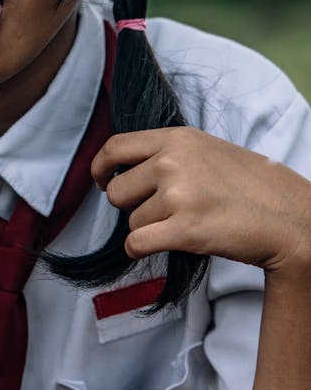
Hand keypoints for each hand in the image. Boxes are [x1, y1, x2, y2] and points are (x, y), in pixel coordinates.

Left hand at [91, 127, 310, 275]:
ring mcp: (178, 195)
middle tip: (160, 212)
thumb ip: (167, 153)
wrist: (288, 217)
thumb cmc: (248, 186)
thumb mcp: (206, 149)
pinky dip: (140, 250)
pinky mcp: (185, 230)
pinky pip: (135, 244)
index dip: (100, 168)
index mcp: (176, 139)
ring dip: (148, 230)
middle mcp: (172, 162)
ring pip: (130, 222)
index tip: (101, 182)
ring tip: (182, 225)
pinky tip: (158, 247)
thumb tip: (122, 168)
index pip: (114, 147)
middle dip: (131, 207)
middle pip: (116, 191)